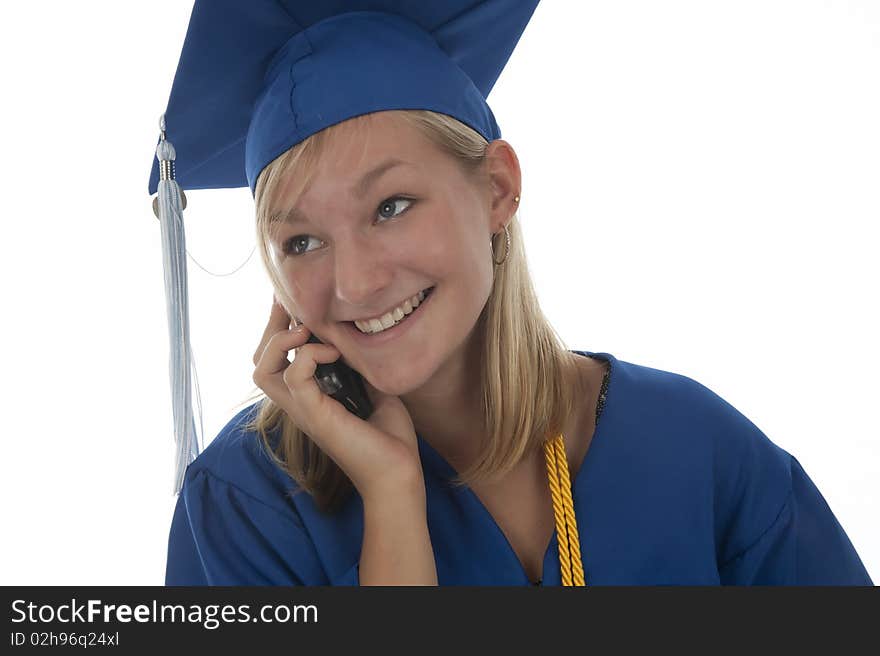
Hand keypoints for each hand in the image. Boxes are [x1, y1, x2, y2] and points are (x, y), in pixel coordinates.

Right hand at [252, 297, 425, 500]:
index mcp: (309, 396)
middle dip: (271, 328)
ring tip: (306, 329)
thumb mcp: (373, 385)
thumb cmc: (389, 435)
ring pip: (262, 370)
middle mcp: (299, 403)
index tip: (292, 301)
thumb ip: (357, 361)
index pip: (275, 359)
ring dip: (280, 341)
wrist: (399, 471)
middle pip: (259, 362)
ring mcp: (304, 410)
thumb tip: (353, 331)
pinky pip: (294, 377)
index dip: (278, 328)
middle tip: (292, 306)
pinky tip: (333, 351)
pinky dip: (309, 356)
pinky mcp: (316, 416)